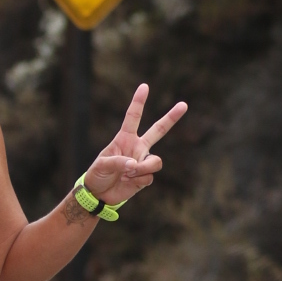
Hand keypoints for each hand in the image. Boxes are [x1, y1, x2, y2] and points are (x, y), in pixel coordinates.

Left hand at [84, 83, 186, 205]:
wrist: (100, 194)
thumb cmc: (97, 174)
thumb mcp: (102, 165)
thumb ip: (118, 162)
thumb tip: (134, 165)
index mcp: (124, 138)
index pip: (133, 117)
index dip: (138, 102)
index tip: (144, 86)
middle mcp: (137, 147)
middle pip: (158, 130)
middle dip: (171, 117)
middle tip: (184, 104)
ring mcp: (143, 161)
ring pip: (155, 161)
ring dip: (143, 168)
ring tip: (129, 173)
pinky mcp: (145, 177)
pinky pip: (149, 177)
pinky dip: (138, 180)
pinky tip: (128, 182)